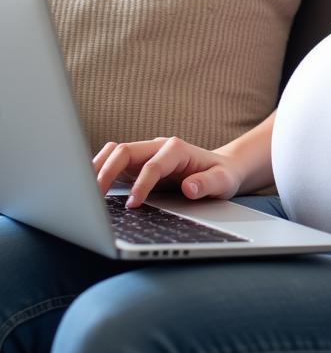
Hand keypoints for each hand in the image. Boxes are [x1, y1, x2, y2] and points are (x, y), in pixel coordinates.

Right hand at [93, 136, 242, 209]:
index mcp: (178, 149)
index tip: (134, 205)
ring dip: (97, 168)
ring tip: (84, 193)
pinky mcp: (137, 165)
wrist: (222, 169)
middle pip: (125, 151)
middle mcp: (158, 147)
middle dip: (107, 171)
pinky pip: (113, 162)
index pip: (153, 164)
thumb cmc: (222, 176)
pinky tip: (91, 190)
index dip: (141, 184)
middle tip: (94, 198)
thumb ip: (208, 184)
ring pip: (114, 153)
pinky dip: (99, 171)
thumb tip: (190, 188)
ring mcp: (146, 154)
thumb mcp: (224, 182)